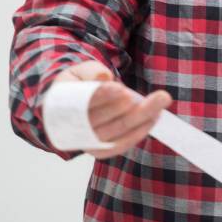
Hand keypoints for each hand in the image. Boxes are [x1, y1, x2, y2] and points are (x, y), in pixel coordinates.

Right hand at [50, 60, 171, 159]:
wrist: (70, 107)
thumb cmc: (77, 85)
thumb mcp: (80, 71)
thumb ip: (90, 71)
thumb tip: (103, 78)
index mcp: (59, 105)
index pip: (82, 102)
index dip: (102, 96)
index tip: (122, 90)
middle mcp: (71, 128)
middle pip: (105, 119)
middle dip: (133, 107)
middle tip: (159, 96)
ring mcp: (86, 142)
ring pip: (116, 131)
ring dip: (142, 118)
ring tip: (161, 103)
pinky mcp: (100, 151)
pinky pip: (121, 144)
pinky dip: (138, 132)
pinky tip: (154, 118)